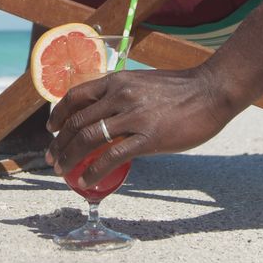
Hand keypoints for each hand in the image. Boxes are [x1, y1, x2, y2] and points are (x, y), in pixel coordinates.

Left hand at [45, 66, 232, 186]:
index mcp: (117, 81)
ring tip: (62, 171)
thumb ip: (122, 97)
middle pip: (77, 122)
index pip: (75, 96)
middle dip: (58, 143)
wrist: (213, 90)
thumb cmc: (181, 89)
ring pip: (88, 139)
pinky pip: (112, 157)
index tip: (50, 129)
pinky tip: (86, 181)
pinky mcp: (149, 137)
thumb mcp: (142, 84)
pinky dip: (93, 171)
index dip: (58, 114)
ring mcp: (134, 117)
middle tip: (51, 158)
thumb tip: (104, 117)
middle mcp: (120, 96)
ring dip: (69, 157)